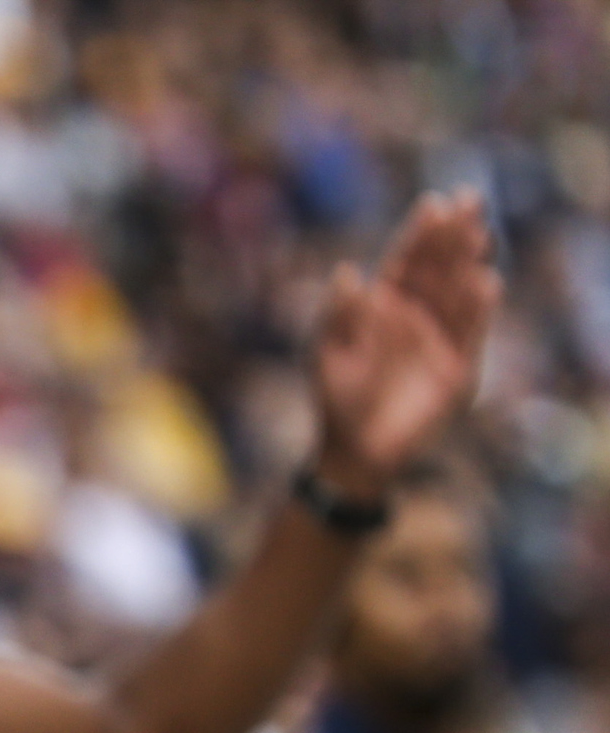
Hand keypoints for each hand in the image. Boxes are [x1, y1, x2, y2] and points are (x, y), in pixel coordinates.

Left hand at [309, 190, 501, 491]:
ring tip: (479, 233)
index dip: (421, 234)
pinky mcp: (457, 366)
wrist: (354, 448)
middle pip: (439, 268)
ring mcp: (439, 339)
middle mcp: (416, 316)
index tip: (435, 205)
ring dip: (470, 263)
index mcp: (383, 307)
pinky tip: (486, 282)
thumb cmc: (336, 397)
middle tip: (471, 200)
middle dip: (454, 236)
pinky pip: (470, 332)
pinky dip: (477, 309)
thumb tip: (349, 272)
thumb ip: (340, 315)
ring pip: (458, 293)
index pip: (407, 262)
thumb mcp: (329, 354)